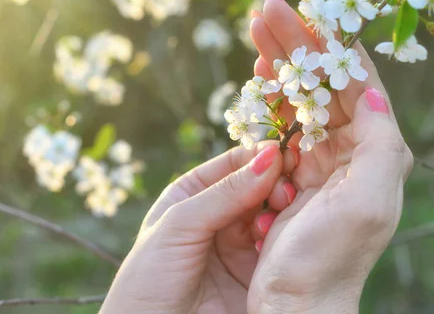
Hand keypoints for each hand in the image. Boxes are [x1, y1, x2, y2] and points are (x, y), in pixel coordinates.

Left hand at [100, 142, 297, 313]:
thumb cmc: (149, 279)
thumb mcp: (179, 226)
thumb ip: (224, 193)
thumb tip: (268, 157)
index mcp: (192, 193)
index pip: (232, 164)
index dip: (258, 156)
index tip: (282, 153)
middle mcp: (217, 214)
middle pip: (257, 185)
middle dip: (273, 183)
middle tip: (284, 188)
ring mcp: (238, 243)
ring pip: (271, 213)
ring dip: (279, 209)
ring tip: (281, 211)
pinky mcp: (255, 271)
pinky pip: (277, 244)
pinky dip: (282, 236)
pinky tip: (279, 237)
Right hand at [245, 0, 413, 312]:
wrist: (294, 304)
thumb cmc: (330, 259)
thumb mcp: (368, 202)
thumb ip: (382, 143)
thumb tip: (374, 91)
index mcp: (375, 151)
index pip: (355, 81)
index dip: (331, 41)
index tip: (307, 5)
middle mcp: (352, 150)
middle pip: (323, 82)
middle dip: (296, 43)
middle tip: (266, 7)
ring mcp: (320, 159)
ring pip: (300, 98)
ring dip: (280, 62)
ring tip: (257, 29)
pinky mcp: (291, 172)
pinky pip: (280, 124)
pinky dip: (268, 97)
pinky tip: (256, 75)